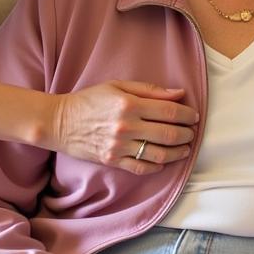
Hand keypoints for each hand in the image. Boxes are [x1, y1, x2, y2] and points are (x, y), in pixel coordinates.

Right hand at [49, 81, 197, 171]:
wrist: (59, 122)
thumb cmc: (90, 100)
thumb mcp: (118, 85)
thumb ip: (150, 90)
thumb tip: (179, 94)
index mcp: (130, 104)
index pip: (170, 111)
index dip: (187, 115)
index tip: (194, 116)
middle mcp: (127, 127)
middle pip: (169, 134)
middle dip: (187, 134)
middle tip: (192, 132)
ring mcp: (120, 146)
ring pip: (159, 154)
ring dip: (177, 153)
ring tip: (184, 149)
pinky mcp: (113, 161)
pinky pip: (141, 167)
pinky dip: (156, 166)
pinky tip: (163, 161)